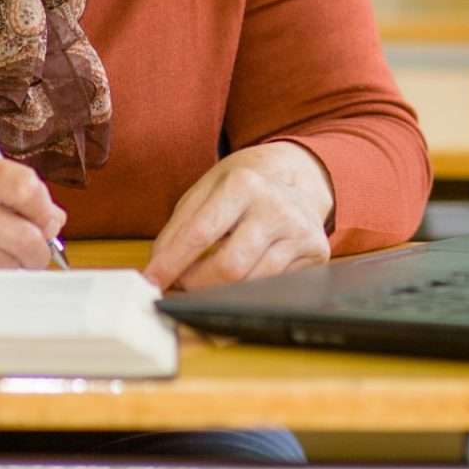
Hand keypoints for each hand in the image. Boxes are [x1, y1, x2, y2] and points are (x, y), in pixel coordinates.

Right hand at [0, 148, 66, 268]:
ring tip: (4, 259)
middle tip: (34, 251)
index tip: (48, 221)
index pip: (25, 186)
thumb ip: (11, 189)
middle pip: (24, 236)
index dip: (45, 210)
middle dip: (38, 250)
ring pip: (8, 265)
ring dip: (16, 268)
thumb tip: (55, 221)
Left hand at [143, 141, 333, 290]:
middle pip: (229, 267)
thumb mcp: (208, 189)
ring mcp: (300, 232)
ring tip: (207, 280)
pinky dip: (247, 291)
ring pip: (251, 284)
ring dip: (219, 292)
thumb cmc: (245, 186)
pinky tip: (239, 280)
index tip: (152, 282)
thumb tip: (157, 267)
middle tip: (182, 284)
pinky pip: (273, 287)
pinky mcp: (317, 253)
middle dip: (196, 284)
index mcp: (244, 184)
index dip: (172, 263)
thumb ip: (179, 226)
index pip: (200, 234)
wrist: (299, 176)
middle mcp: (276, 207)